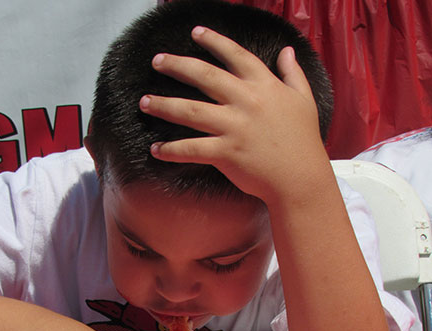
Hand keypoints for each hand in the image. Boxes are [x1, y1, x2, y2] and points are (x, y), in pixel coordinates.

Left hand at [139, 26, 326, 204]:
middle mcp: (245, 101)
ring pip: (190, 110)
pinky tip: (156, 150)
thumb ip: (293, 74)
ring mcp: (234, 127)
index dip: (213, 42)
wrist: (300, 178)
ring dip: (163, 105)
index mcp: (264, 86)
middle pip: (203, 76)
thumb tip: (287, 52)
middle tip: (156, 61)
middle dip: (176, 65)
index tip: (195, 33)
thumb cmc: (304, 141)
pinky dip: (171, 150)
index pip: (234, 56)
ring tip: (144, 102)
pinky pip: (191, 148)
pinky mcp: (225, 153)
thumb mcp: (304, 100)